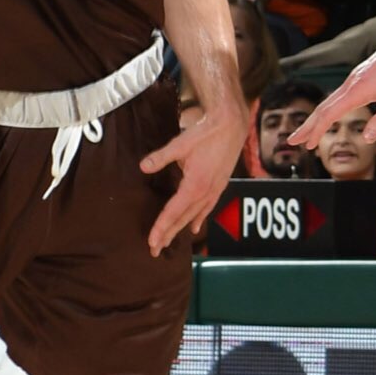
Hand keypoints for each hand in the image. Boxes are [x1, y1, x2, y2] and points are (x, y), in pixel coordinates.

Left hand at [139, 101, 249, 255]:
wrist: (232, 124)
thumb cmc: (207, 132)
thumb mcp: (180, 143)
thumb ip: (161, 157)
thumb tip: (143, 167)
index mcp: (195, 185)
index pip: (174, 212)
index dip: (161, 227)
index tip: (152, 241)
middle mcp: (205, 192)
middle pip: (183, 219)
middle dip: (168, 235)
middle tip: (155, 250)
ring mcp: (214, 190)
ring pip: (194, 215)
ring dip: (180, 229)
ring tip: (168, 242)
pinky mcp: (219, 185)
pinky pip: (207, 208)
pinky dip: (199, 218)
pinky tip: (194, 227)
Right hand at [290, 24, 375, 149]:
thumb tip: (366, 138)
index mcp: (358, 89)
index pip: (329, 113)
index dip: (316, 130)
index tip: (307, 145)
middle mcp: (352, 82)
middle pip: (323, 107)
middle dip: (307, 126)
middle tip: (293, 141)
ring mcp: (355, 78)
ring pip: (330, 100)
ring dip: (317, 118)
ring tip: (309, 133)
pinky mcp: (362, 76)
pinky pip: (340, 95)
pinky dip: (329, 109)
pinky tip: (331, 115)